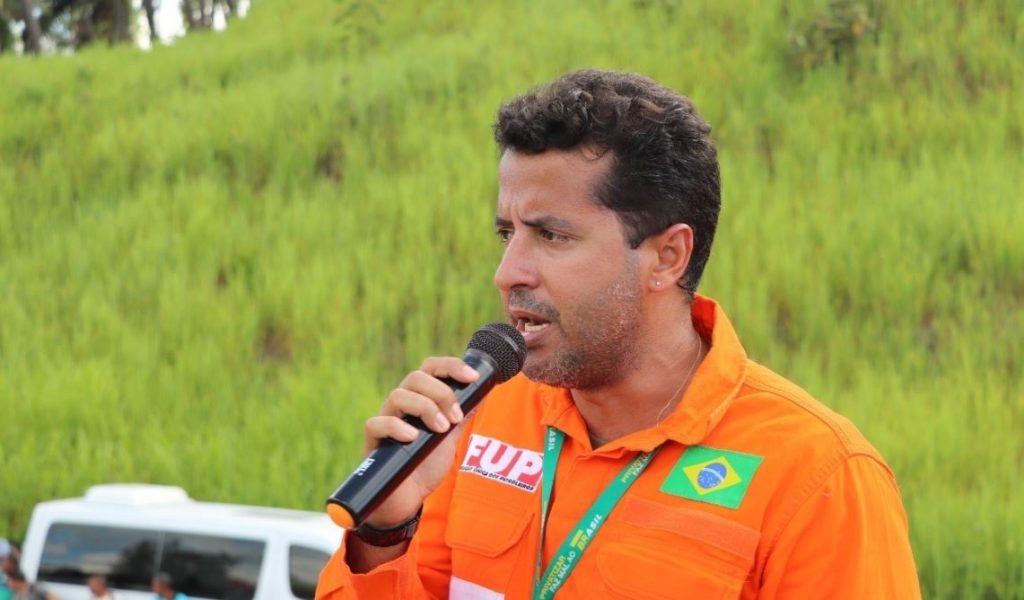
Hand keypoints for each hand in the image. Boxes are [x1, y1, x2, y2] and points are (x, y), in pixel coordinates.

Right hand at [360, 356, 479, 527]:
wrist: (408, 497)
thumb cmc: (425, 463)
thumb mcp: (450, 435)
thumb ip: (463, 412)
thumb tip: (484, 390)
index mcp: (420, 397)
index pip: (431, 367)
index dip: (451, 366)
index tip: (472, 377)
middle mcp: (401, 404)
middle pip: (416, 377)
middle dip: (441, 393)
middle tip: (455, 418)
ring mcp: (385, 420)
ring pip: (398, 395)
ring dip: (424, 408)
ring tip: (440, 429)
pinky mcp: (373, 441)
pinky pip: (377, 423)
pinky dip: (397, 426)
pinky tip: (413, 437)